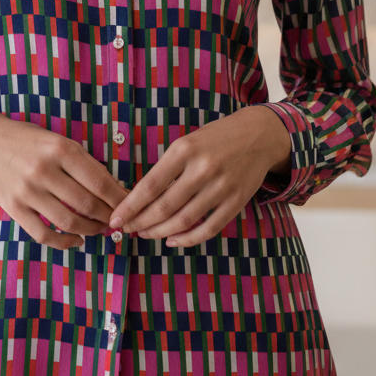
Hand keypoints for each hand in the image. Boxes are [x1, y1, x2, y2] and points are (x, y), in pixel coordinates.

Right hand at [0, 108, 127, 249]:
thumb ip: (83, 163)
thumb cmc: (28, 139)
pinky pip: (43, 234)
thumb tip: (115, 189)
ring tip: (101, 230)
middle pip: (87, 204)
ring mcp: (27, 191)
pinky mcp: (13, 208)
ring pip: (69, 222)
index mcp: (60, 148)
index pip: (99, 181)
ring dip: (91, 230)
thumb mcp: (58, 140)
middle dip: (109, 217)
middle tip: (119, 221)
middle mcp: (43, 170)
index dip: (119, 198)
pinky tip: (77, 241)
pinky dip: (64, 243)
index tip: (131, 206)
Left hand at [108, 106, 290, 246]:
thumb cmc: (215, 139)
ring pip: (183, 221)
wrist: (259, 135)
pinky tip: (172, 240)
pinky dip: (187, 239)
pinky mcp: (236, 201)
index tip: (116, 218)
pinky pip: (208, 229)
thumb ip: (168, 168)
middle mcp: (203, 169)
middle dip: (141, 223)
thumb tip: (139, 199)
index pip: (150, 186)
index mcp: (184, 150)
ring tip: (146, 234)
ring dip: (160, 233)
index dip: (130, 207)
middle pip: (164, 207)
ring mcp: (222, 187)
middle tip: (128, 229)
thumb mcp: (187, 142)